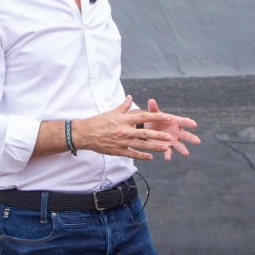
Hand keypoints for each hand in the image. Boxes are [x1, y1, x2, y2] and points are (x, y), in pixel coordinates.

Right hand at [74, 97, 197, 160]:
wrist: (85, 134)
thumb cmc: (98, 122)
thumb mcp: (111, 112)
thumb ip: (123, 106)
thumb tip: (130, 97)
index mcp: (124, 119)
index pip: (143, 116)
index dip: (157, 116)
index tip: (168, 117)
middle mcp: (124, 130)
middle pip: (145, 133)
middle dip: (159, 135)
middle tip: (170, 137)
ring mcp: (122, 142)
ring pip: (141, 145)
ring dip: (154, 147)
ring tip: (165, 148)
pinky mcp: (118, 151)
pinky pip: (133, 154)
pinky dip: (142, 156)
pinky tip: (150, 157)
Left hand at [142, 98, 199, 160]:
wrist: (151, 129)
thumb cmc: (157, 120)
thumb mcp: (155, 114)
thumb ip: (154, 108)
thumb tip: (151, 100)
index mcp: (176, 122)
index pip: (184, 122)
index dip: (189, 123)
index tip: (194, 125)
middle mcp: (177, 132)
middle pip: (186, 135)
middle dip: (192, 138)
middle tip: (198, 142)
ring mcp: (173, 140)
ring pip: (180, 145)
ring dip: (183, 150)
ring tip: (186, 154)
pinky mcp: (167, 147)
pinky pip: (168, 151)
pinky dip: (168, 154)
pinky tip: (168, 159)